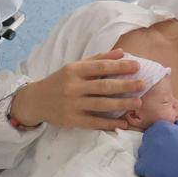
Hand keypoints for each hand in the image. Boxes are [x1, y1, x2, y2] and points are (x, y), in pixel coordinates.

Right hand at [9, 49, 142, 130]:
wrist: (35, 101)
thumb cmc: (59, 81)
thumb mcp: (74, 67)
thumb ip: (98, 59)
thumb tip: (121, 52)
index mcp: (74, 70)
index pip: (100, 67)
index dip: (120, 66)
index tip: (137, 66)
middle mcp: (73, 87)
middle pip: (103, 86)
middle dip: (125, 85)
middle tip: (142, 84)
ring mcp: (72, 104)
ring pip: (101, 104)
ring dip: (121, 104)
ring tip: (138, 102)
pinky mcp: (72, 120)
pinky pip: (94, 122)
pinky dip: (110, 124)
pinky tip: (123, 123)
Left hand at [135, 120, 177, 176]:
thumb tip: (174, 124)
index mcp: (164, 127)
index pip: (156, 128)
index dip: (163, 136)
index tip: (169, 143)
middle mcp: (153, 137)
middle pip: (148, 139)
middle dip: (155, 146)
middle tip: (167, 155)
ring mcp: (148, 152)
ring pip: (143, 153)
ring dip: (150, 157)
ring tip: (163, 165)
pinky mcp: (145, 168)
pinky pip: (139, 167)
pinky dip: (145, 170)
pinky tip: (156, 172)